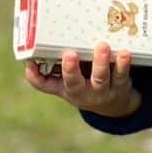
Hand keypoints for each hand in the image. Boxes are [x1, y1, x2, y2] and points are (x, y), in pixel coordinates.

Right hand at [24, 43, 141, 116]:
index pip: (47, 86)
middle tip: (69, 54)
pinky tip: (124, 53)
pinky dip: (123, 64)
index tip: (31, 64)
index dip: (37, 78)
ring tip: (102, 46)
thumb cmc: (83, 87)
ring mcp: (103, 90)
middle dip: (71, 70)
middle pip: (75, 83)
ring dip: (101, 62)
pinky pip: (122, 74)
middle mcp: (83, 93)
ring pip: (101, 78)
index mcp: (67, 90)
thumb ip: (47, 75)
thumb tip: (28, 61)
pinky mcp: (121, 84)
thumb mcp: (65, 86)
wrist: (114, 106)